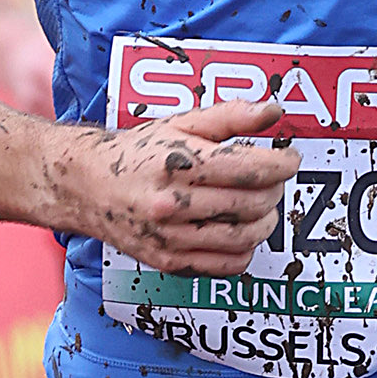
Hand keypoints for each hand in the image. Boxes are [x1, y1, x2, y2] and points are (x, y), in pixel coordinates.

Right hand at [72, 101, 297, 272]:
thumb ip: (230, 116)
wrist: (87, 185)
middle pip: (252, 203)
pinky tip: (240, 230)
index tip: (290, 159)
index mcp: (178, 163)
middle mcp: (172, 203)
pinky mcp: (169, 261)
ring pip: (244, 237)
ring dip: (265, 221)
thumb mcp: (181, 123)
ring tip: (261, 205)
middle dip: (275, 189)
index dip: (283, 164)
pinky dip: (245, 249)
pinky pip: (226, 265)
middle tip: (273, 179)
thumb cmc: (138, 152)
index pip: (251, 169)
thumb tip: (273, 112)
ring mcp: (170, 237)